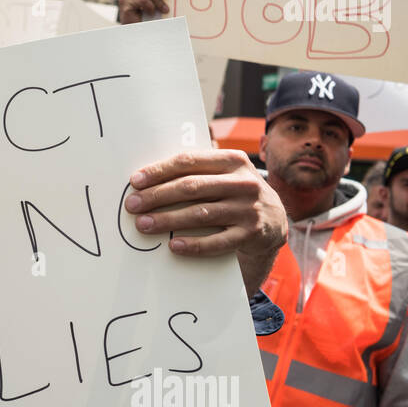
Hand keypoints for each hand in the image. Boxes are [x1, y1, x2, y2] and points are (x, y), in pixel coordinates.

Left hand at [125, 149, 287, 295]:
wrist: (274, 219)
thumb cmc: (235, 192)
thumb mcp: (226, 173)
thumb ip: (197, 169)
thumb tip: (148, 176)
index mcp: (233, 160)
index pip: (188, 161)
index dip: (159, 171)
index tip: (135, 181)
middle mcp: (244, 182)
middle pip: (191, 187)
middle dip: (157, 196)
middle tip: (132, 205)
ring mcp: (249, 209)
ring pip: (200, 214)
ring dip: (168, 220)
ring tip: (143, 225)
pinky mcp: (251, 234)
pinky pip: (217, 242)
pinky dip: (193, 245)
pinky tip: (173, 245)